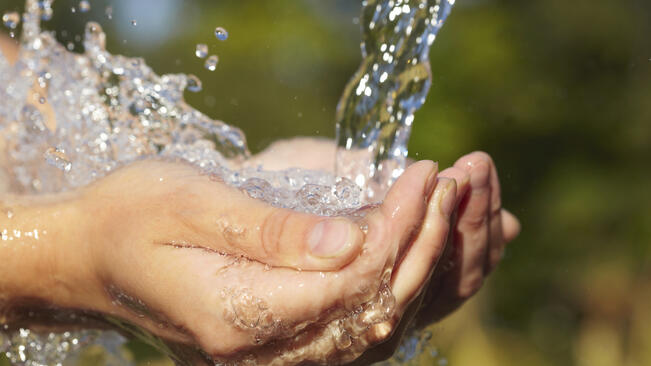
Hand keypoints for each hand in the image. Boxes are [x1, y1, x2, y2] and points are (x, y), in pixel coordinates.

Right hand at [0, 157, 448, 363]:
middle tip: (449, 187)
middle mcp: (261, 352)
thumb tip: (354, 241)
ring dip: (417, 267)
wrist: (91, 257)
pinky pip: (353, 326)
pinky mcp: (276, 341)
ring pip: (372, 327)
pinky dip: (393, 286)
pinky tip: (416, 252)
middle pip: (373, 311)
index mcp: (239, 315)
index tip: (424, 176)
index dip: (400, 229)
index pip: (351, 283)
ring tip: (448, 213)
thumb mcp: (192, 204)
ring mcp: (270, 354)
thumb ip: (272, 232)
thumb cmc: (131, 217)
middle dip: (423, 245)